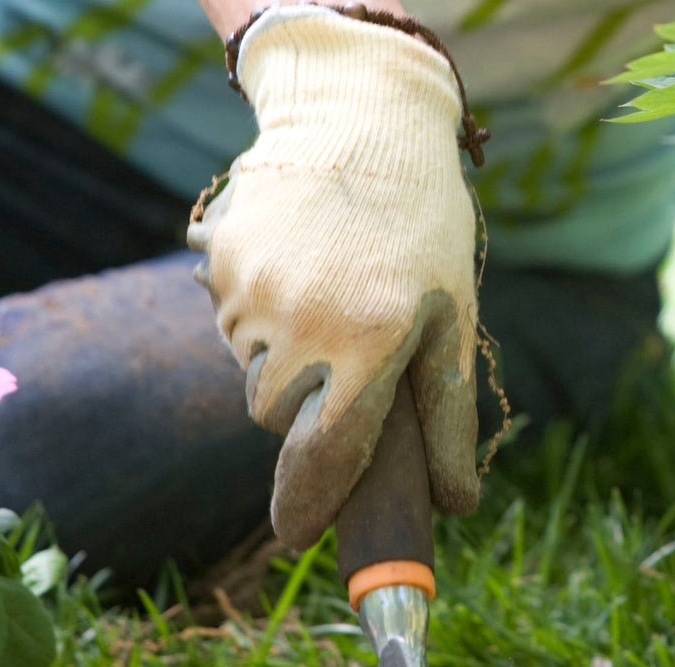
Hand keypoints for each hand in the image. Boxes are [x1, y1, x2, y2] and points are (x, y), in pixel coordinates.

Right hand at [187, 6, 480, 548]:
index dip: (309, 504)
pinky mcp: (218, 262)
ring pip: (254, 373)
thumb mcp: (454, 318)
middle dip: (311, 411)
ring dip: (287, 361)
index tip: (297, 539)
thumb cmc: (424, 226)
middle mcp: (301, 323)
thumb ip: (449, 417)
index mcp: (370, 341)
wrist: (359, 119)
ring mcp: (249, 290)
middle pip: (280, 418)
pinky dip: (262, 314)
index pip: (326, 454)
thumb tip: (456, 504)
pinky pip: (232, 321)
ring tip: (332, 297)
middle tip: (352, 359)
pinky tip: (300, 268)